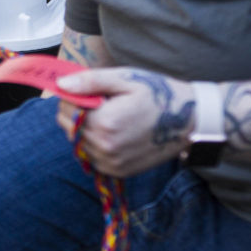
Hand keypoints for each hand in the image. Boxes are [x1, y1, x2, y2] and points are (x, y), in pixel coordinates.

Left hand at [55, 68, 194, 177]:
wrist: (189, 122)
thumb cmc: (158, 94)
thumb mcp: (125, 79)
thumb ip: (90, 82)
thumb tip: (61, 85)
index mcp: (104, 121)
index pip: (65, 109)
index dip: (72, 96)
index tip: (91, 91)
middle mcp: (104, 147)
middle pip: (69, 127)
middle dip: (78, 113)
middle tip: (103, 103)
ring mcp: (111, 162)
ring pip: (79, 143)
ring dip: (87, 129)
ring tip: (114, 117)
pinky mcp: (118, 172)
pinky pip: (93, 157)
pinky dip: (97, 144)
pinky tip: (117, 133)